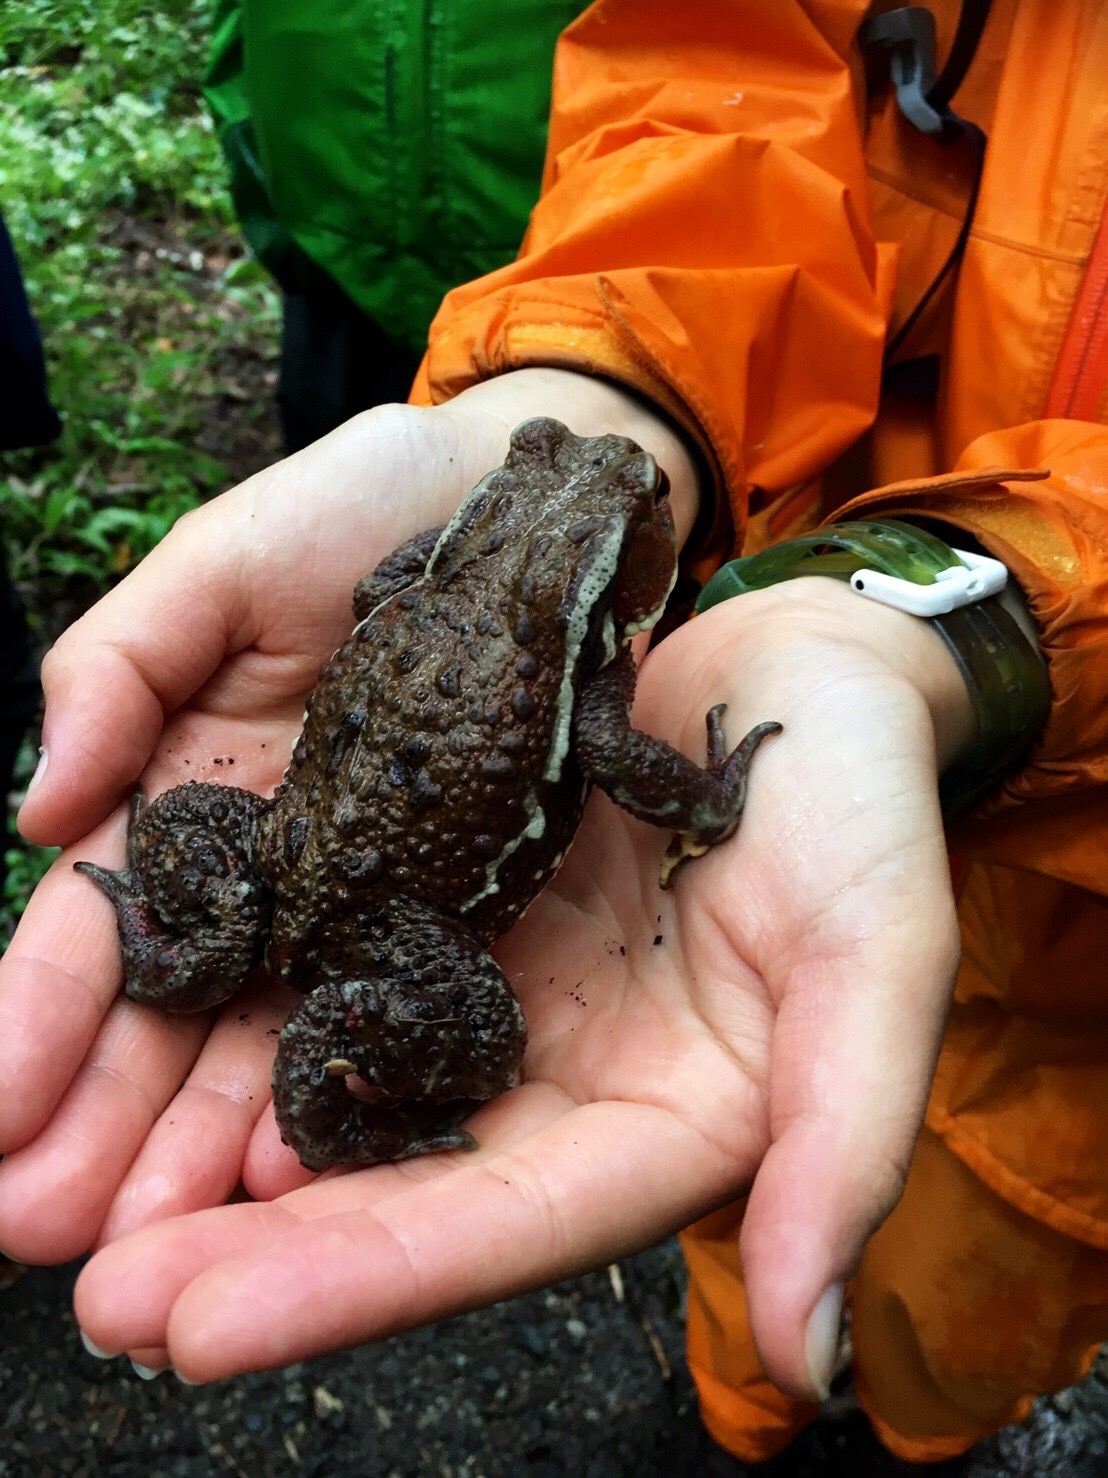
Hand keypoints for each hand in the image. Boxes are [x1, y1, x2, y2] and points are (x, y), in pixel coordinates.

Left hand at [0, 372, 970, 1397]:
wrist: (810, 664)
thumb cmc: (863, 803)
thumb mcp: (878, 960)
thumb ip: (848, 1145)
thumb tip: (814, 1363)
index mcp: (653, 1124)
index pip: (499, 1229)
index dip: (354, 1280)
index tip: (194, 1327)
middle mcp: (553, 1076)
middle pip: (388, 1181)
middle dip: (235, 1242)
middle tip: (92, 1287)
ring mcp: (494, 984)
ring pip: (335, 1082)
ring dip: (200, 1138)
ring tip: (60, 1186)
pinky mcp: (451, 894)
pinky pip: (333, 957)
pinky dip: (243, 1000)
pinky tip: (147, 1024)